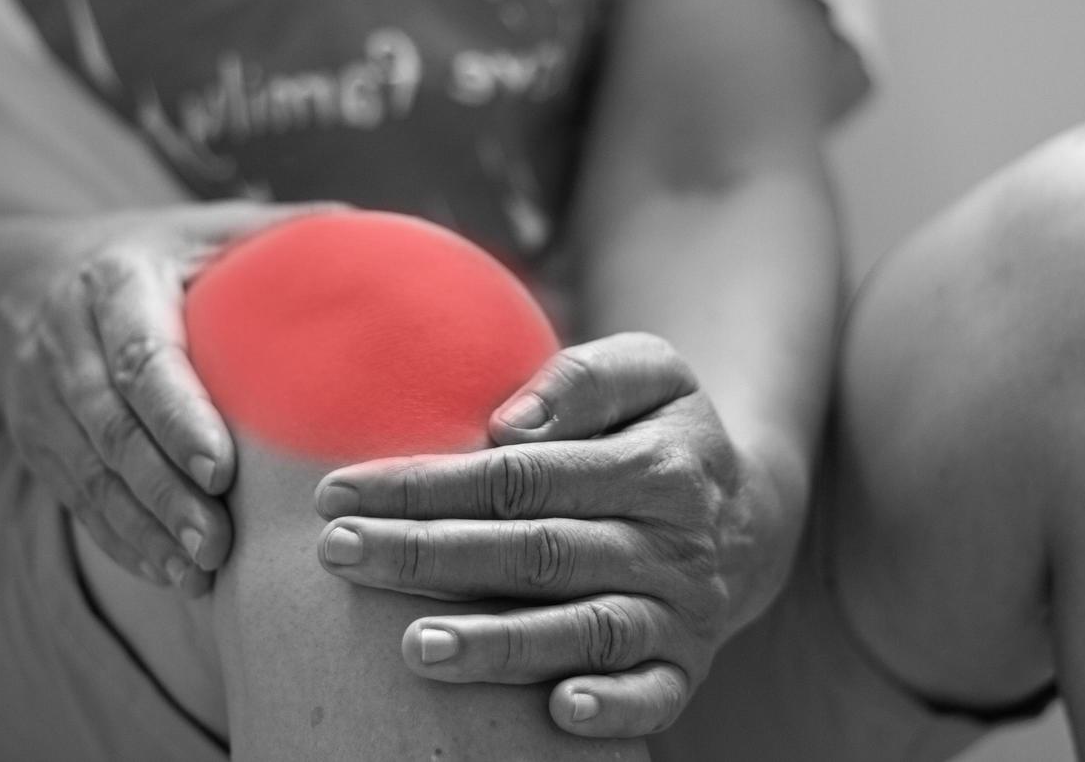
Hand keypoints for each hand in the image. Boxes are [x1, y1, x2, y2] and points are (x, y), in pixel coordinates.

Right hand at [0, 201, 325, 594]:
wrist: (19, 282)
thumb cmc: (156, 255)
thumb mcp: (208, 227)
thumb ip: (287, 235)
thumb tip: (388, 244)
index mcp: (116, 281)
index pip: (141, 356)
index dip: (176, 416)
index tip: (220, 470)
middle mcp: (66, 338)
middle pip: (109, 428)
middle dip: (162, 491)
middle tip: (217, 542)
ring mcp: (41, 397)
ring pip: (88, 473)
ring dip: (143, 528)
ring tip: (201, 572)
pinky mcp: (36, 442)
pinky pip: (76, 499)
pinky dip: (122, 540)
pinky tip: (171, 574)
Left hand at [314, 332, 792, 736]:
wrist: (746, 514)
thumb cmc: (662, 432)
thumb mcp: (648, 371)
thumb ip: (584, 380)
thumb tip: (506, 426)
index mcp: (654, 463)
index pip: (521, 475)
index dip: (428, 483)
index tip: (338, 490)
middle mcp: (669, 541)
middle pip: (537, 551)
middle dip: (429, 555)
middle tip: (338, 553)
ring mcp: (679, 609)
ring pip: (584, 628)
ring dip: (500, 642)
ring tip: (414, 647)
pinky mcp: (686, 665)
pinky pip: (656, 696)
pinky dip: (614, 708)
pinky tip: (558, 711)